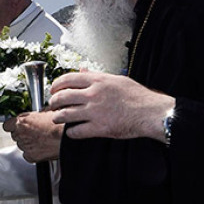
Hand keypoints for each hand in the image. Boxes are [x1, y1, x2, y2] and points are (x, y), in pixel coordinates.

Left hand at [3, 111, 61, 162]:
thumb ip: (35, 115)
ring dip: (27, 142)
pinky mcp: (31, 156)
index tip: (16, 125)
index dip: (12, 125)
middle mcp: (21, 134)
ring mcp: (25, 146)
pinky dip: (32, 153)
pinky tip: (40, 148)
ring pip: (21, 145)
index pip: (7, 125)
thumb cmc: (59, 123)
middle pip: (15, 135)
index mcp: (22, 122)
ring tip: (40, 139)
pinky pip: (27, 155)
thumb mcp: (45, 112)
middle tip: (33, 131)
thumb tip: (37, 115)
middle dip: (22, 134)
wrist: (66, 135)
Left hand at [49, 72, 173, 140]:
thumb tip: (83, 71)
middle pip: (62, 97)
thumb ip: (98, 76)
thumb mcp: (117, 80)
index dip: (56, 85)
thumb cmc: (137, 96)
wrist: (150, 112)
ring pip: (66, 115)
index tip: (53, 89)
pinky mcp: (99, 128)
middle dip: (53, 102)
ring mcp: (95, 112)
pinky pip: (77, 131)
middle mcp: (93, 95)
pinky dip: (71, 133)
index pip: (67, 79)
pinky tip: (72, 132)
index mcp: (97, 81)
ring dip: (58, 118)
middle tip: (52, 105)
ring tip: (57, 119)